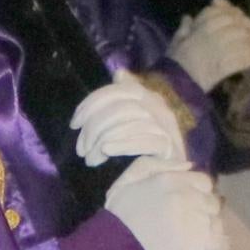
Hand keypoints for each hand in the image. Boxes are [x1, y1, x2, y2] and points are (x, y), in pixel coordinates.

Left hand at [69, 72, 186, 169]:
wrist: (174, 176)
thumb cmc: (149, 150)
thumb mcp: (135, 121)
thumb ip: (125, 98)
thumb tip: (120, 73)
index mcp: (150, 97)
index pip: (117, 91)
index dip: (92, 104)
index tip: (74, 124)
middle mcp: (160, 108)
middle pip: (121, 108)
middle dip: (95, 127)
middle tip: (81, 149)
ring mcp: (167, 127)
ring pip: (129, 123)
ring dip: (104, 140)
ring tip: (91, 159)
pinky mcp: (170, 147)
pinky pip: (143, 141)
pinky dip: (122, 145)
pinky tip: (107, 151)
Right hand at [98, 144, 222, 249]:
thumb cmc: (119, 216)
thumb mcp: (128, 179)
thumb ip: (156, 164)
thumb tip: (189, 165)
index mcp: (171, 179)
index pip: (204, 181)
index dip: (197, 192)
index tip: (186, 203)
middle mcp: (188, 196)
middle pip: (213, 202)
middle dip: (203, 211)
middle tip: (188, 222)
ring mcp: (197, 220)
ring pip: (217, 222)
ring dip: (208, 229)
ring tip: (191, 237)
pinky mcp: (202, 244)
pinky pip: (223, 243)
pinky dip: (215, 247)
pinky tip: (201, 249)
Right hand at [168, 0, 249, 89]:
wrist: (177, 85)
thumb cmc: (175, 62)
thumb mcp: (176, 42)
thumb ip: (183, 28)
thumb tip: (188, 17)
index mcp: (202, 27)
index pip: (223, 12)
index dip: (232, 10)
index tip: (236, 14)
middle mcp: (214, 35)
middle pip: (238, 24)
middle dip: (247, 26)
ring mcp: (222, 51)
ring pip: (245, 40)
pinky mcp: (227, 66)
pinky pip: (245, 59)